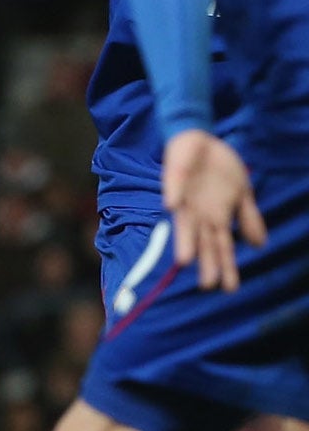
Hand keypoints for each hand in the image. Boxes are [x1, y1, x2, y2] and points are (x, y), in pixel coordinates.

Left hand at [162, 129, 266, 291]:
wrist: (201, 141)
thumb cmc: (219, 171)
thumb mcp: (242, 193)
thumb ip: (248, 218)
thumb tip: (259, 245)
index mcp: (215, 217)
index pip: (221, 247)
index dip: (225, 266)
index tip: (230, 289)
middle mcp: (198, 213)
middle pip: (202, 242)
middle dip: (205, 263)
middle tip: (207, 286)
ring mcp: (184, 198)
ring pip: (184, 223)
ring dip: (184, 239)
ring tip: (184, 260)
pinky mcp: (173, 178)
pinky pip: (173, 187)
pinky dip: (172, 196)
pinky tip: (172, 206)